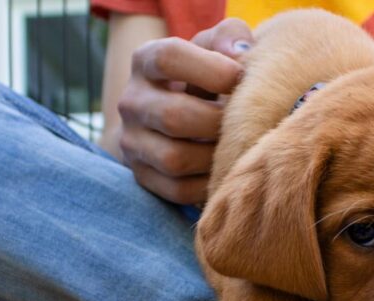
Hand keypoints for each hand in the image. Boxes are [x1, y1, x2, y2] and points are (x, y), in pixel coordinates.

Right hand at [118, 19, 252, 203]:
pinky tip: (223, 170)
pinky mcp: (142, 176)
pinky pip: (178, 190)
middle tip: (242, 124)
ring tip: (234, 147)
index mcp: (146, 61)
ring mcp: (132, 143)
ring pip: (174, 159)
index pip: (169, 57)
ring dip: (214, 157)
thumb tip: (239, 57)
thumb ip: (230, 37)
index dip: (211, 70)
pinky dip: (208, 184)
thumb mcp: (215, 48)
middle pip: (173, 117)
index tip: (239, 79)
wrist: (177, 118)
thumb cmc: (206, 77)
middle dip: (217, 123)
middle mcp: (131, 101)